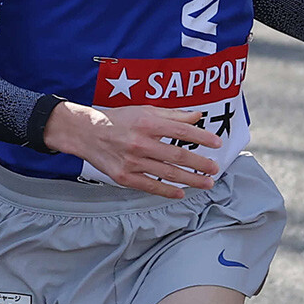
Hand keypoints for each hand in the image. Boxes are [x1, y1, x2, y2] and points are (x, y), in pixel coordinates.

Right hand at [44, 101, 222, 197]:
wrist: (87, 133)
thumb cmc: (119, 119)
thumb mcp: (145, 110)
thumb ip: (173, 115)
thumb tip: (197, 116)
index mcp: (148, 123)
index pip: (181, 131)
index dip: (202, 137)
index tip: (217, 143)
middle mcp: (141, 143)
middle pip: (177, 156)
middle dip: (200, 164)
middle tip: (215, 168)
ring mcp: (132, 162)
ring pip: (167, 173)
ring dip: (190, 179)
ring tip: (206, 182)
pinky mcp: (124, 177)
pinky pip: (150, 186)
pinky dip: (167, 191)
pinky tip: (181, 193)